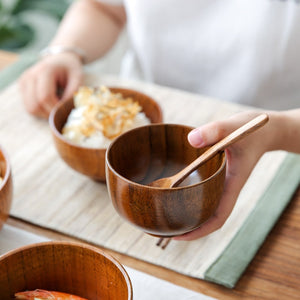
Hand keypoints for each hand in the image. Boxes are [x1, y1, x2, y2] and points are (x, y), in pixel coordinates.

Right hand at [19, 53, 82, 117]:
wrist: (60, 59)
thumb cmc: (71, 69)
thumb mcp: (78, 79)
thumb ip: (73, 94)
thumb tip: (65, 111)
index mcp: (45, 70)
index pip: (45, 97)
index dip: (55, 109)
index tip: (66, 112)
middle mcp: (30, 75)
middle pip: (35, 105)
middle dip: (50, 114)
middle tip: (62, 114)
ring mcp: (24, 81)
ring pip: (30, 108)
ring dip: (44, 114)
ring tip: (57, 109)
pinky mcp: (22, 87)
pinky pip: (29, 107)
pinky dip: (40, 111)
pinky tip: (51, 105)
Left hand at [174, 111, 275, 240]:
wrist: (264, 130)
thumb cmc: (252, 130)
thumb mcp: (234, 127)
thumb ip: (215, 131)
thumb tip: (191, 140)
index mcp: (231, 184)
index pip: (218, 216)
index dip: (199, 231)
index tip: (178, 236)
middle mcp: (225, 187)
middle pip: (208, 216)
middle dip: (188, 226)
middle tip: (163, 229)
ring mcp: (221, 182)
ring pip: (205, 205)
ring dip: (189, 213)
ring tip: (165, 215)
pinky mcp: (217, 173)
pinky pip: (204, 190)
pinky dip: (191, 195)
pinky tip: (176, 190)